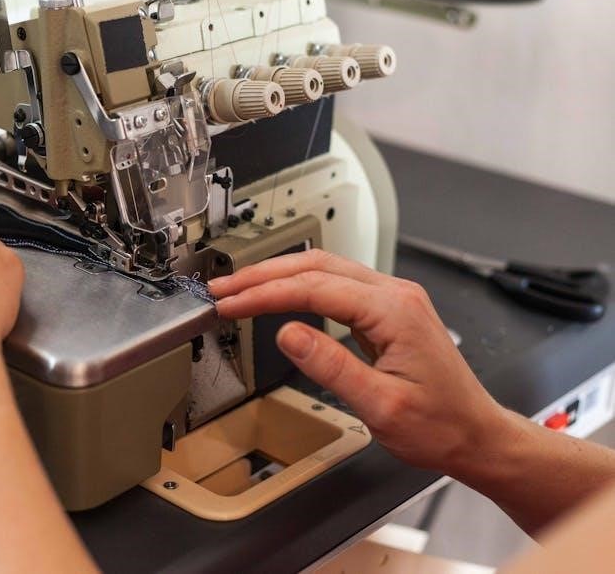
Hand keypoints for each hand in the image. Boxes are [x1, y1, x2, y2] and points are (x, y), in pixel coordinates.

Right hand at [209, 249, 508, 474]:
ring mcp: (392, 299)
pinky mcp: (387, 311)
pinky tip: (279, 294)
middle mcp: (395, 295)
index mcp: (394, 311)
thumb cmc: (440, 425)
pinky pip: (336, 284)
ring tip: (240, 289)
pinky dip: (299, 286)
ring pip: (324, 269)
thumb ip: (331, 366)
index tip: (231, 304)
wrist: (476, 434)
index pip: (313, 288)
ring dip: (279, 276)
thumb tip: (287, 334)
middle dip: (263, 275)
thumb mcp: (380, 406)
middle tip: (223, 291)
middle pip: (316, 265)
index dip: (265, 294)